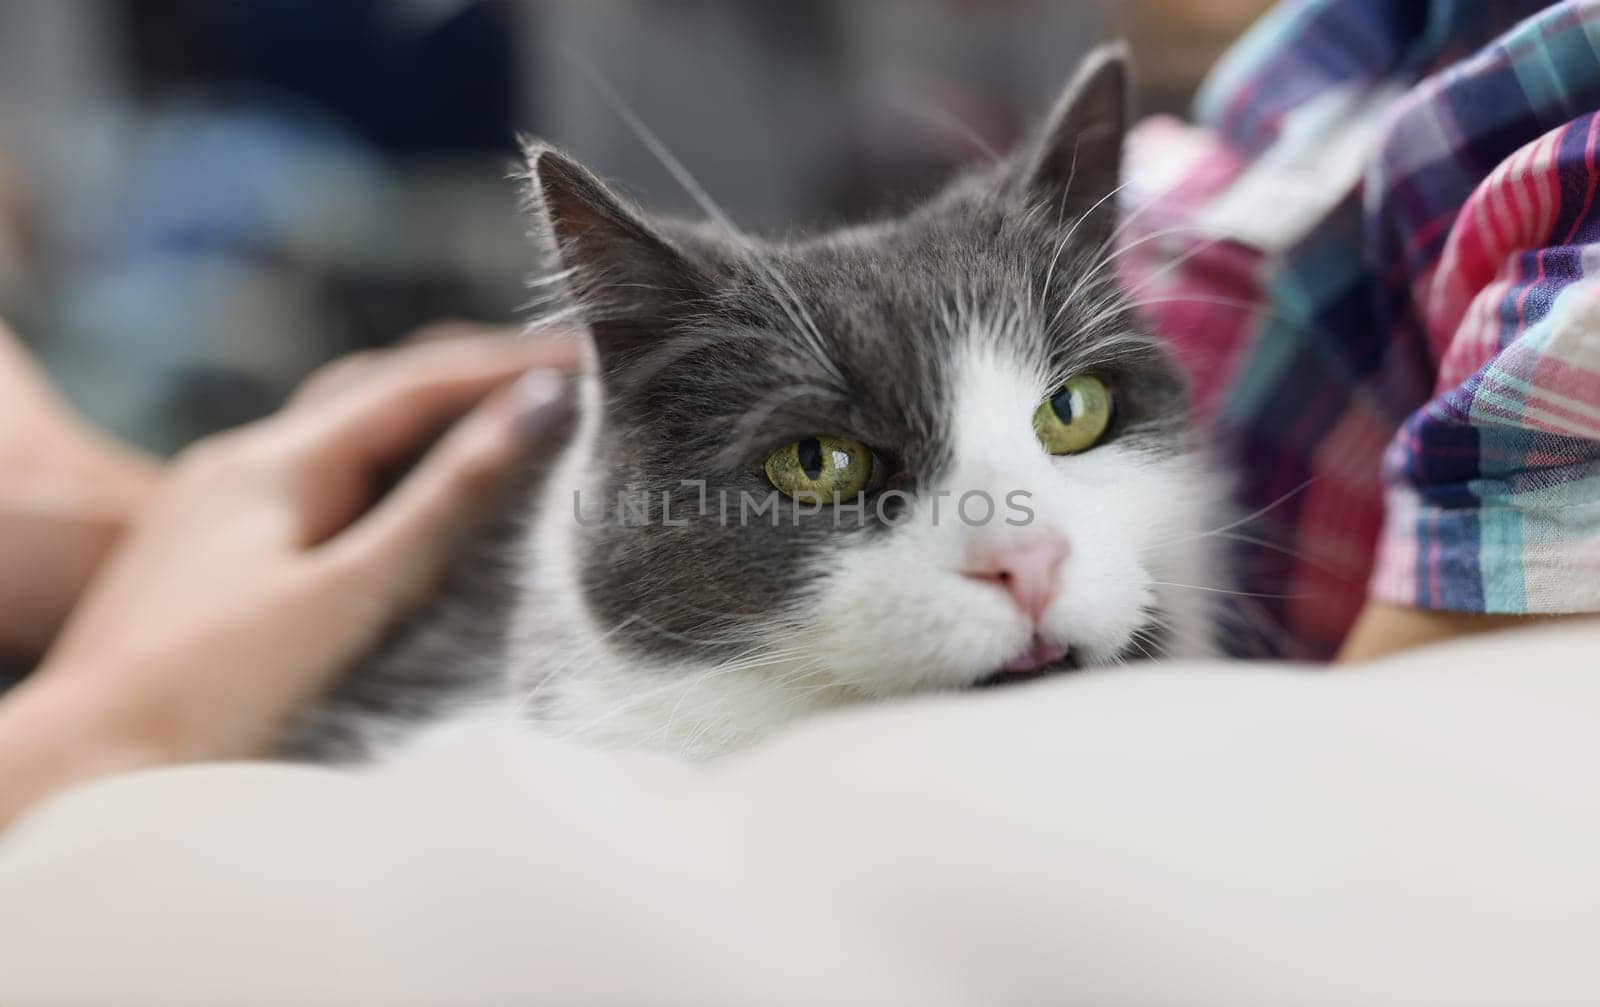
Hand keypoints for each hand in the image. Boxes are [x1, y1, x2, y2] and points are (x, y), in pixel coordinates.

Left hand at [0, 334, 578, 825]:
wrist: (79, 774)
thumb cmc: (214, 694)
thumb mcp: (350, 593)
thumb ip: (446, 501)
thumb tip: (539, 409)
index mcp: (271, 461)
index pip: (414, 385)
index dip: (509, 365)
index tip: (594, 355)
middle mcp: (240, 465)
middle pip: (375, 391)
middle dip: (470, 375)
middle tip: (562, 375)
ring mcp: (220, 509)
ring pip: (343, 435)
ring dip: (426, 417)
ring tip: (507, 419)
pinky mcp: (215, 557)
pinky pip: (320, 483)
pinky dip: (387, 469)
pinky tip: (415, 496)